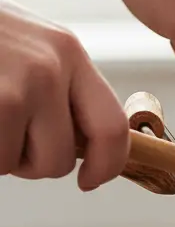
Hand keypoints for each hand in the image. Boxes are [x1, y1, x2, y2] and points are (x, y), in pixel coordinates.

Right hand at [0, 0, 128, 189]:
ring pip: (13, 164)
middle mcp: (48, 68)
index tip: (89, 181)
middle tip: (3, 136)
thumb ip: (60, 87)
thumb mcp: (28, 45)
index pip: (112, 127)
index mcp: (69, 53)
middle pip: (59, 159)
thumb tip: (88, 148)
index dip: (106, 165)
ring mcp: (12, 87)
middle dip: (28, 163)